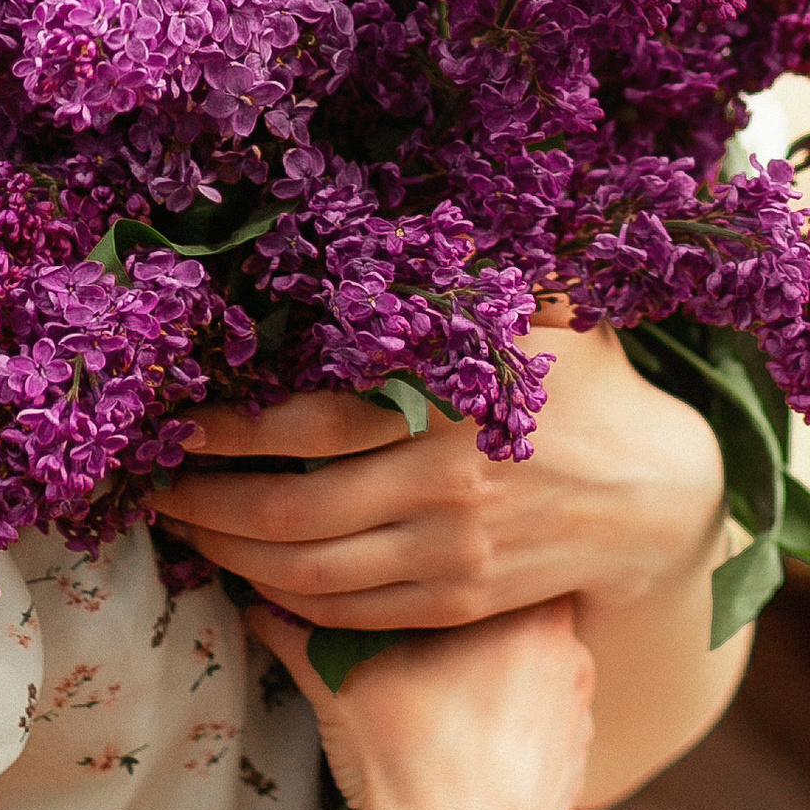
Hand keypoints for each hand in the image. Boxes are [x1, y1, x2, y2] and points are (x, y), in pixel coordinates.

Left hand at [156, 323, 723, 630]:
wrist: (659, 490)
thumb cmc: (580, 376)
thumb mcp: (532, 303)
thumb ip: (459, 271)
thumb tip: (381, 194)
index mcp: (451, 402)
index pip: (309, 425)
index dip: (228, 429)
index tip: (171, 417)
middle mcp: (445, 485)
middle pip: (293, 511)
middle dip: (205, 503)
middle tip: (150, 485)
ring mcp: (452, 553)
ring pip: (310, 572)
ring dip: (231, 555)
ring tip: (182, 530)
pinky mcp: (459, 603)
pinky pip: (350, 615)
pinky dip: (285, 599)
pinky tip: (247, 574)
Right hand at [251, 596, 594, 809]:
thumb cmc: (400, 761)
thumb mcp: (338, 677)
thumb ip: (296, 624)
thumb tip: (253, 590)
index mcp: (529, 612)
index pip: (490, 559)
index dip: (445, 567)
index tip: (409, 585)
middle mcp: (573, 656)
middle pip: (513, 613)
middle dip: (465, 624)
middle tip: (411, 642)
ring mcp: (580, 719)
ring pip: (534, 672)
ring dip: (493, 677)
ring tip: (436, 703)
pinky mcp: (576, 774)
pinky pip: (541, 729)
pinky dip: (509, 731)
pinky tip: (463, 749)